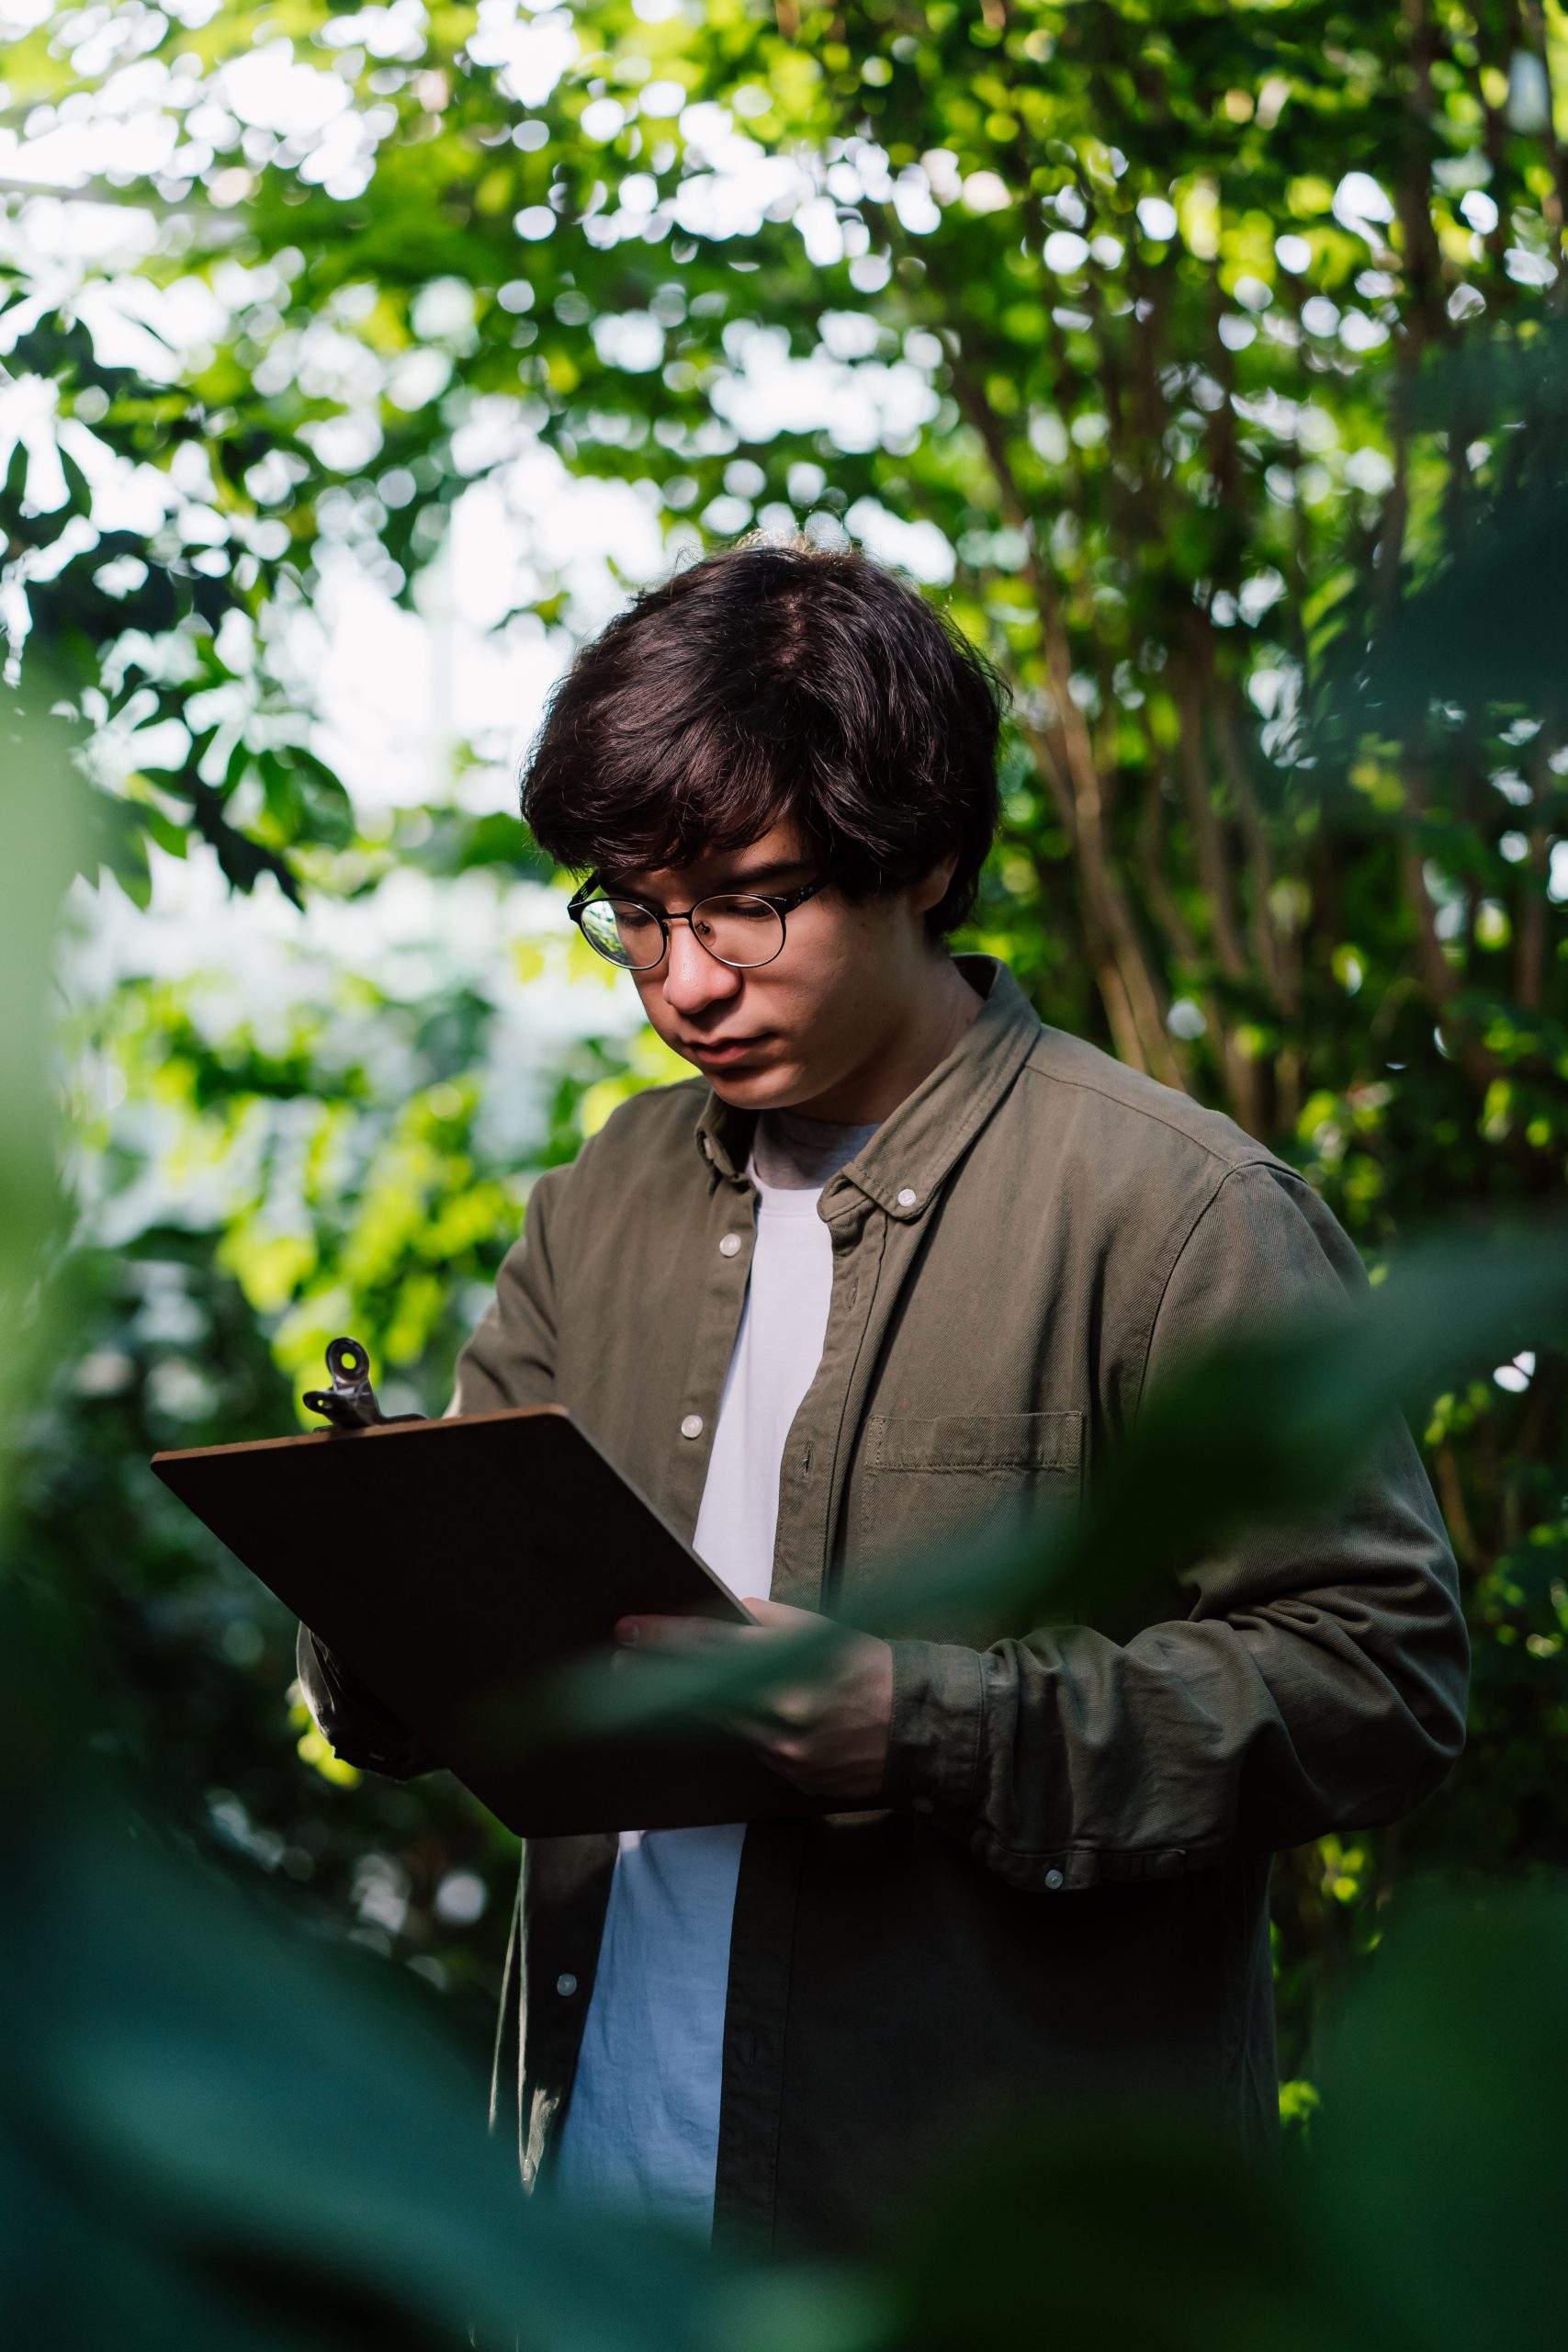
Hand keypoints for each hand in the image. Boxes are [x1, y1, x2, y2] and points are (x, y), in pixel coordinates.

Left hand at [612, 1597, 894, 1802]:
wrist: (926, 1731)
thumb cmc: (877, 1669)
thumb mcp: (829, 1632)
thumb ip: (775, 1624)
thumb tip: (733, 1614)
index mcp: (789, 1671)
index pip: (710, 1650)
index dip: (666, 1640)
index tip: (630, 1630)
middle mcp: (780, 1717)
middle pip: (701, 1694)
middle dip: (658, 1675)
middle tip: (619, 1660)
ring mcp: (785, 1755)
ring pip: (721, 1725)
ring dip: (688, 1704)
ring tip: (651, 1685)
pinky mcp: (792, 1779)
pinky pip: (752, 1748)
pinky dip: (737, 1728)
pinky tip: (720, 1714)